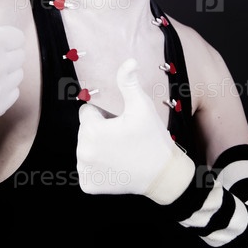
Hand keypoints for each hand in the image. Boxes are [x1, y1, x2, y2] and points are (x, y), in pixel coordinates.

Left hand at [76, 58, 192, 199]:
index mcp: (92, 131)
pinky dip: (97, 168)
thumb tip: (128, 61)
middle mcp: (83, 152)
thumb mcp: (142, 106)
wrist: (164, 176)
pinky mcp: (89, 186)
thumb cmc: (153, 138)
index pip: (87, 112)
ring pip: (85, 148)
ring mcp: (85, 171)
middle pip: (85, 130)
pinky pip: (87, 169)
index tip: (120, 123)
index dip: (104, 115)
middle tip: (123, 138)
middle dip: (100, 130)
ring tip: (120, 152)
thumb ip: (128, 82)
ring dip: (98, 148)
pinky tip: (115, 166)